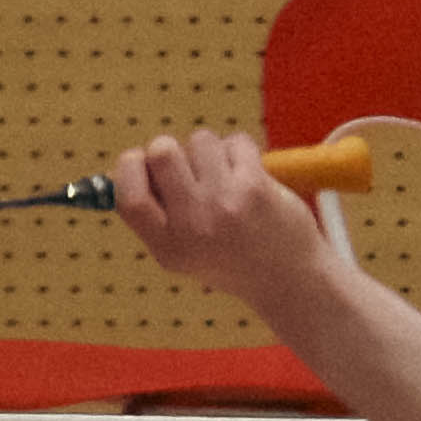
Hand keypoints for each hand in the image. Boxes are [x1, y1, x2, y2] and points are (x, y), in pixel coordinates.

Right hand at [103, 129, 342, 321]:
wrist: (291, 279)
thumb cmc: (232, 259)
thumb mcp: (182, 253)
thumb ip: (155, 216)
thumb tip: (130, 163)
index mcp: (168, 246)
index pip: (129, 196)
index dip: (129, 169)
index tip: (142, 163)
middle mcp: (193, 226)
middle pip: (162, 153)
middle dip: (170, 149)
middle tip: (189, 166)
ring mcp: (225, 204)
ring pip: (200, 140)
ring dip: (210, 150)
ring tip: (224, 175)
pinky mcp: (256, 188)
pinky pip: (236, 142)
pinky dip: (240, 150)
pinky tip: (248, 174)